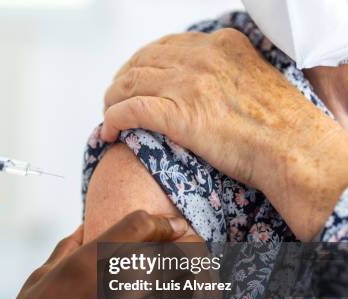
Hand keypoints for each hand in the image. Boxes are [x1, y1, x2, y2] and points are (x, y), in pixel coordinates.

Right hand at [0, 211, 202, 298]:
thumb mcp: (40, 277)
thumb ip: (67, 248)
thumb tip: (85, 228)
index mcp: (89, 263)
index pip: (141, 224)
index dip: (161, 221)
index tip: (170, 226)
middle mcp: (116, 288)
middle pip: (175, 251)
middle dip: (187, 244)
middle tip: (187, 246)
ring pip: (191, 288)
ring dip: (198, 278)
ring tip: (194, 276)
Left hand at [101, 29, 347, 239]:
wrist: (294, 149)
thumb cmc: (282, 125)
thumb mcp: (254, 79)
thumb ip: (227, 73)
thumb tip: (205, 88)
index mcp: (221, 45)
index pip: (165, 46)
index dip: (141, 64)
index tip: (135, 80)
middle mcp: (201, 58)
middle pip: (141, 62)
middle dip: (121, 81)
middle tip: (114, 99)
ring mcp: (187, 84)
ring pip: (129, 84)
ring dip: (111, 101)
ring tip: (109, 116)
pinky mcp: (178, 114)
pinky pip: (129, 111)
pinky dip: (112, 120)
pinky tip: (108, 133)